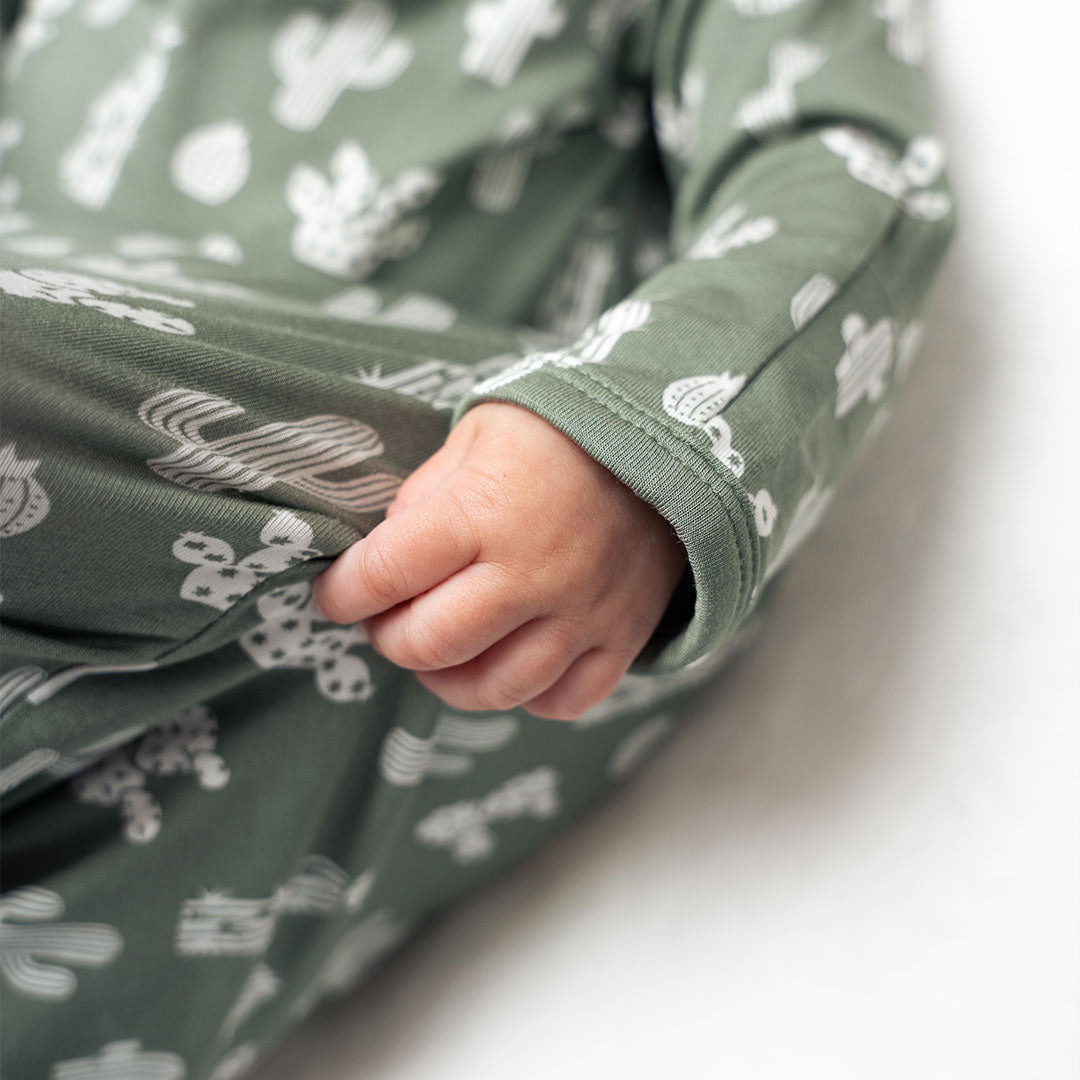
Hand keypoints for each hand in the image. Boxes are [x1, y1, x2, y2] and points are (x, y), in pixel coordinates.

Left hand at [312, 401, 687, 719]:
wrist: (667, 435)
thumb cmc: (559, 431)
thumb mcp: (475, 436)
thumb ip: (423, 497)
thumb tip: (385, 555)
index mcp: (481, 514)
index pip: (384, 575)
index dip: (342, 592)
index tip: (334, 594)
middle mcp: (530, 575)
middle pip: (430, 644)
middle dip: (388, 638)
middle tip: (386, 618)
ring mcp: (580, 613)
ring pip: (494, 688)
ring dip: (446, 678)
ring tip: (439, 650)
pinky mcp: (621, 636)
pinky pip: (564, 700)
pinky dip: (528, 696)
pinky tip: (510, 664)